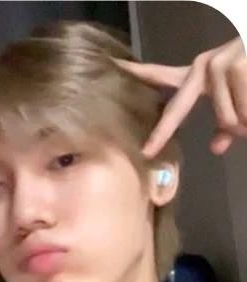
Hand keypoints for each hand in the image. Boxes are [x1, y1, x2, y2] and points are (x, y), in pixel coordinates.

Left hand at [115, 35, 246, 157]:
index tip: (112, 65)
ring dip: (245, 124)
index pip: (163, 75)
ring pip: (226, 119)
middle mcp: (204, 66)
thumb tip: (217, 148)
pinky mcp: (236, 67)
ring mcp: (219, 65)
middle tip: (146, 152)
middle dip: (161, 134)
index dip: (138, 72)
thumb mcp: (239, 98)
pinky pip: (241, 115)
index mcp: (201, 72)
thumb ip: (225, 121)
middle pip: (177, 111)